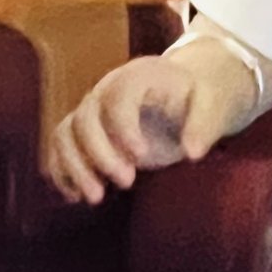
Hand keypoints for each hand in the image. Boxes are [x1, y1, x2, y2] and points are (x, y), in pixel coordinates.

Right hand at [45, 55, 240, 204]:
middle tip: (127, 182)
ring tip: (96, 197)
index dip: (123, 129)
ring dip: (75, 168)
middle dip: (100, 155)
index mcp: (139, 74)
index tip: (141, 156)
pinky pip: (60, 147)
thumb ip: (204, 125)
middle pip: (85, 119)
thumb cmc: (199, 96)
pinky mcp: (82, 127)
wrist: (183, 88)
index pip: (118, 98)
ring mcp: (91, 107)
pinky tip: (77, 196)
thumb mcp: (212, 104)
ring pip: (64, 134)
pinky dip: (63, 171)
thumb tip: (192, 153)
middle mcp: (107, 87)